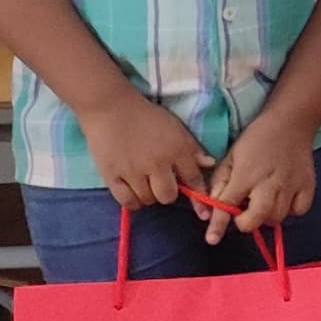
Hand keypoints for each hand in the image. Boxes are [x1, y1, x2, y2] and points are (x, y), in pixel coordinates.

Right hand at [81, 94, 211, 217]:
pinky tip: (132, 192)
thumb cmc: (145, 116)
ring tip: (143, 182)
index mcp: (176, 150)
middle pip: (169, 196)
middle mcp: (157, 163)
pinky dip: (132, 201)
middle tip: (160, 183)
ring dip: (148, 195)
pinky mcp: (112, 176)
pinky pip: (127, 202)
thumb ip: (192, 148)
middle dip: (167, 193)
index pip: (193, 179)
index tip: (204, 213)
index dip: (200, 198)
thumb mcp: (175, 127)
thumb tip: (209, 164)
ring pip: (148, 200)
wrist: (110, 107)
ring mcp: (133, 171)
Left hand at [206, 113, 320, 237]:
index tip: (212, 239)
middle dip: (246, 222)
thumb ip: (221, 182)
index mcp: (245, 175)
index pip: (227, 204)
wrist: (290, 123)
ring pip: (277, 218)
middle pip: (256, 219)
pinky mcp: (307, 186)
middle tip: (244, 212)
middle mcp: (268, 184)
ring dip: (267, 215)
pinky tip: (284, 199)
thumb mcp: (231, 157)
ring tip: (264, 201)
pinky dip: (290, 210)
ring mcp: (290, 186)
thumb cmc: (256, 139)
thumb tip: (213, 207)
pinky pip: (299, 211)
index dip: (217, 225)